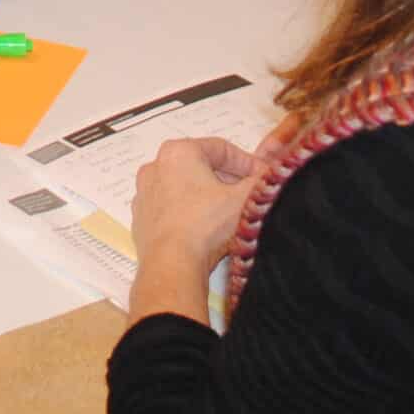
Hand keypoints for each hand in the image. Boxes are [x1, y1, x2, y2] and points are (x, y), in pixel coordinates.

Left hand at [126, 136, 263, 323]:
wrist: (172, 265)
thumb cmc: (205, 226)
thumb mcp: (245, 198)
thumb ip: (262, 181)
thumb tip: (271, 177)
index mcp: (178, 152)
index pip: (222, 148)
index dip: (249, 162)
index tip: (263, 177)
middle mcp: (156, 167)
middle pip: (202, 167)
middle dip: (228, 180)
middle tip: (249, 195)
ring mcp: (145, 193)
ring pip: (186, 188)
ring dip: (210, 197)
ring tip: (231, 214)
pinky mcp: (142, 218)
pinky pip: (172, 208)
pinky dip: (190, 213)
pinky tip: (206, 230)